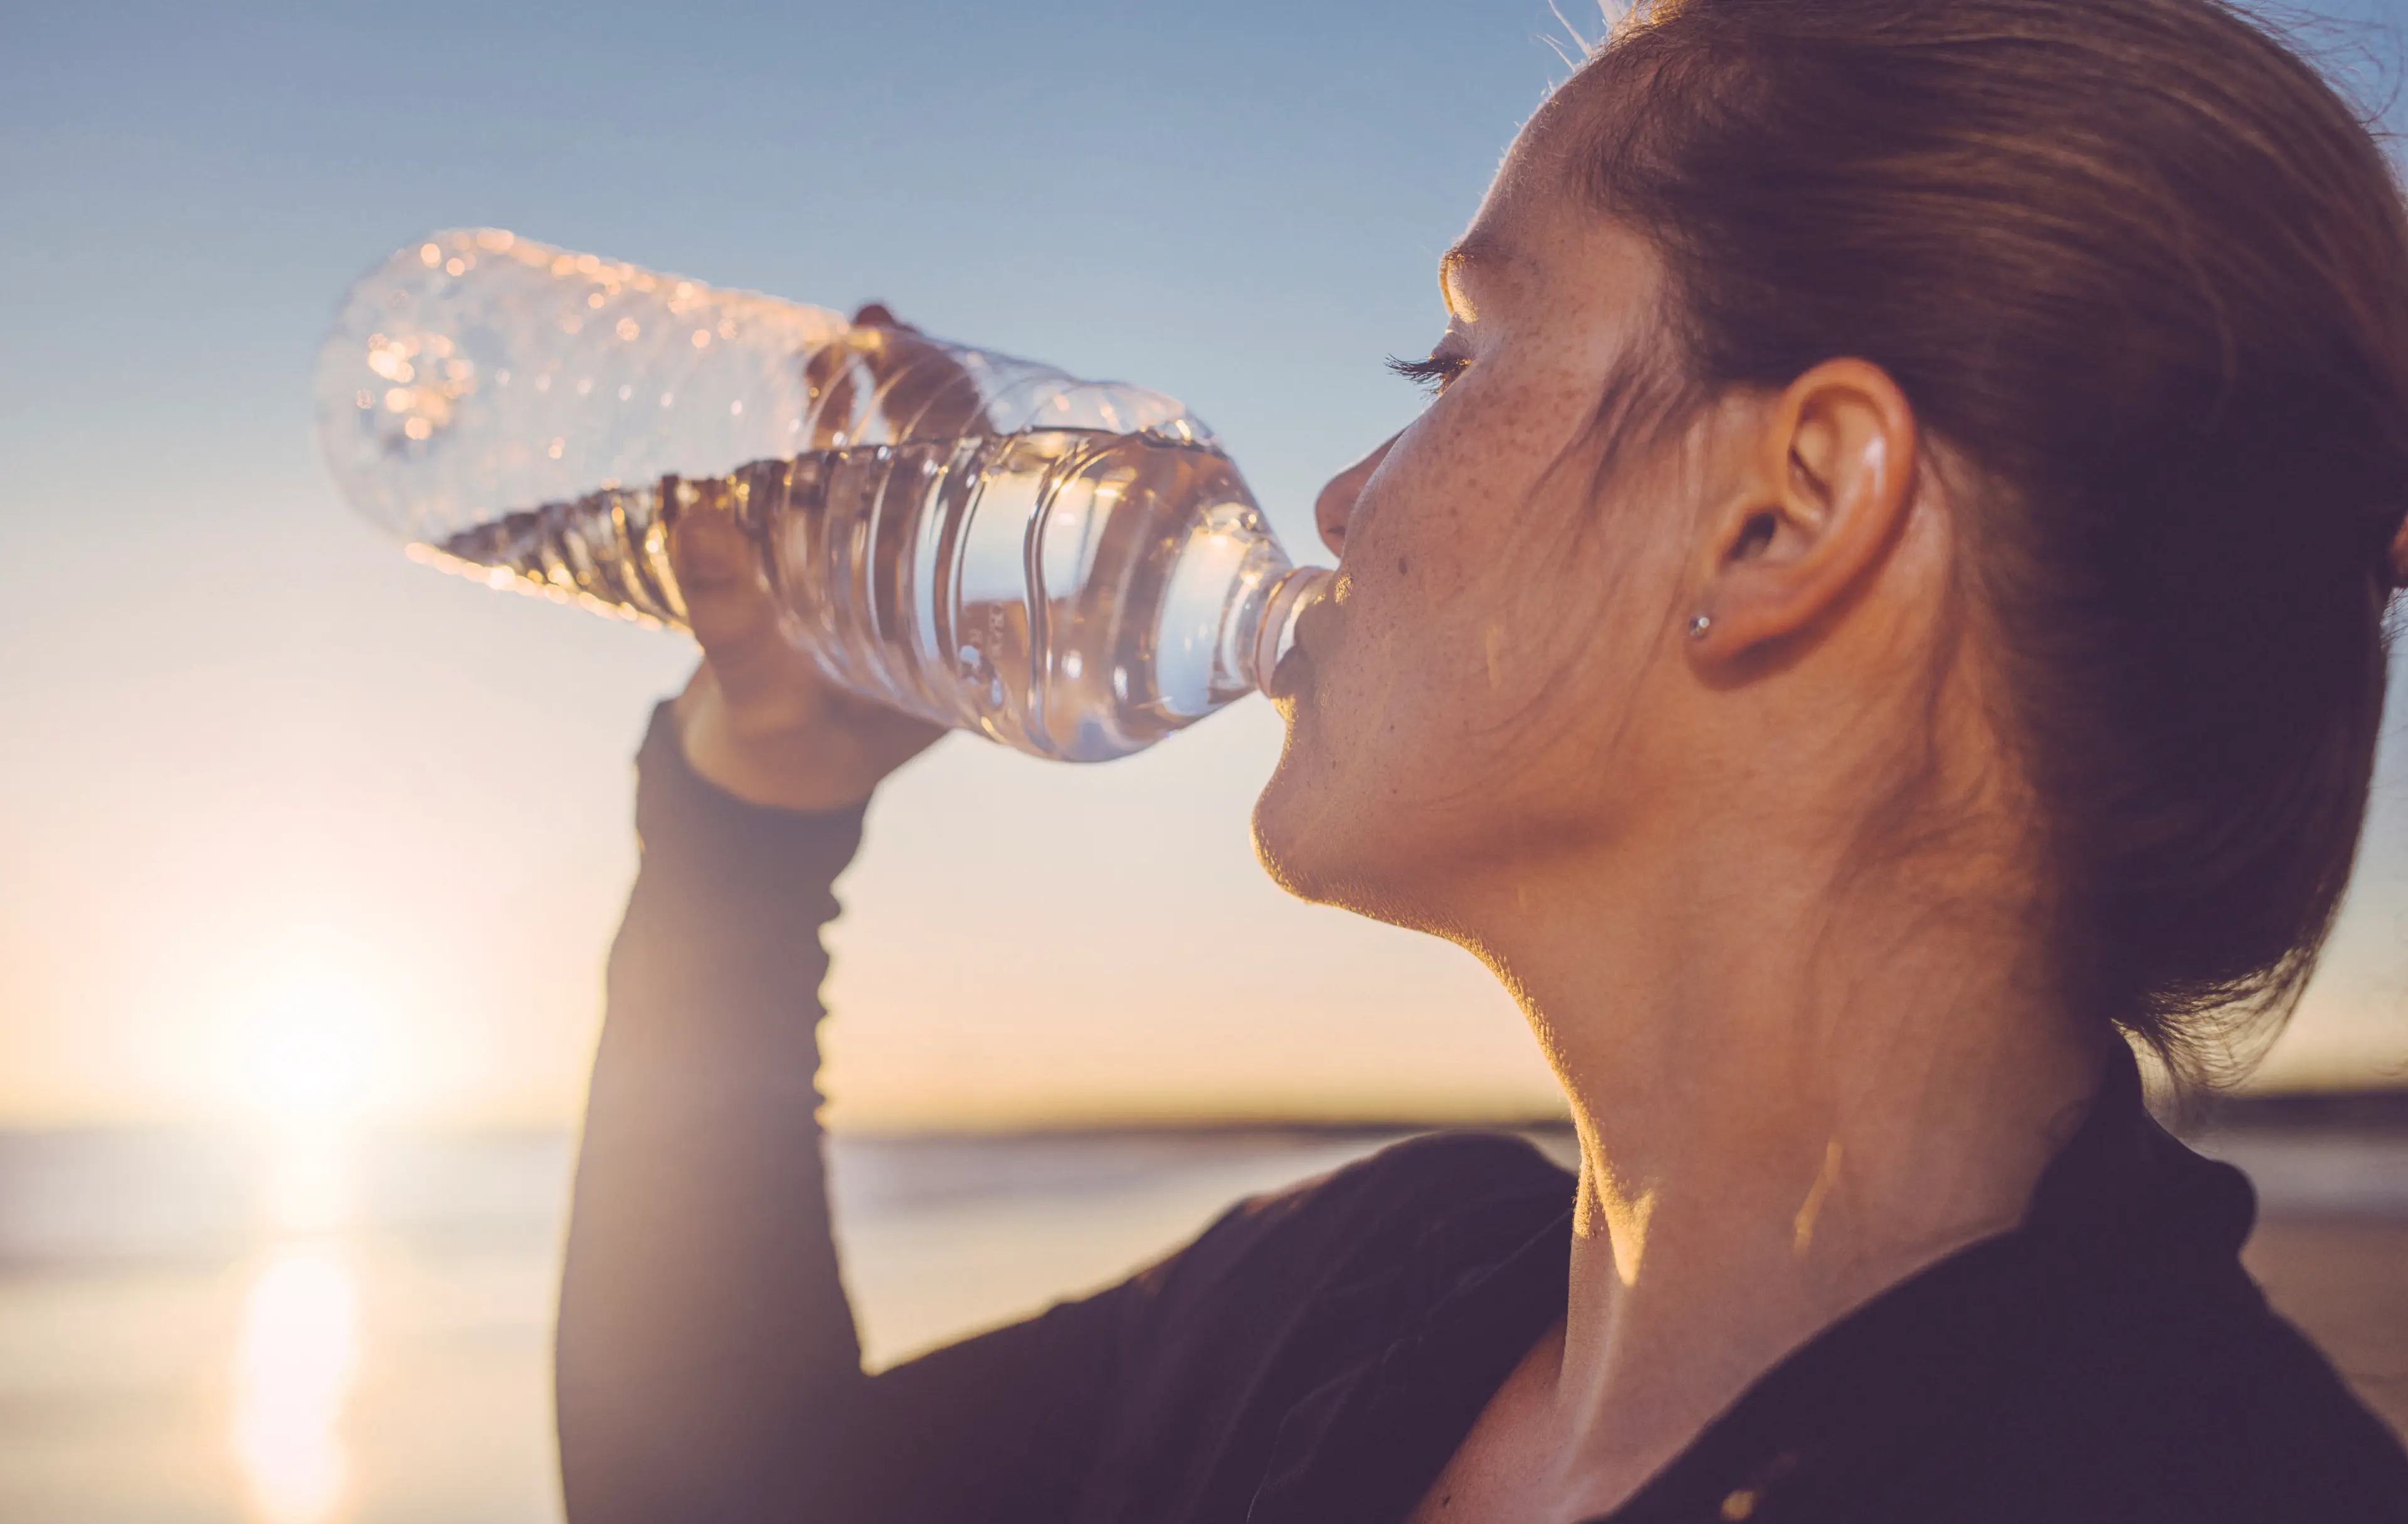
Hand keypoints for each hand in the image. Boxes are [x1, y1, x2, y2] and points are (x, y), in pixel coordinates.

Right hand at [669, 305, 951, 810]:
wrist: (754, 789)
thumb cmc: (784, 762)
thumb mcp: (763, 699)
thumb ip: (731, 623)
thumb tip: (693, 516)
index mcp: (964, 617)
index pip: (1000, 501)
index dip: (985, 432)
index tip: (955, 374)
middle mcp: (938, 580)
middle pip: (955, 462)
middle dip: (928, 391)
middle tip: (884, 329)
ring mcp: (886, 560)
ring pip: (900, 456)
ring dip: (880, 392)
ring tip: (853, 332)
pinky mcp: (832, 552)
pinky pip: (844, 473)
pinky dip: (833, 420)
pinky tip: (817, 364)